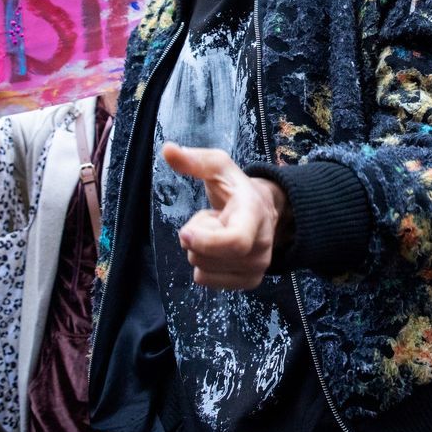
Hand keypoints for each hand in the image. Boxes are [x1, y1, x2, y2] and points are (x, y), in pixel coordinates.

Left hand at [163, 143, 290, 289]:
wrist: (264, 209)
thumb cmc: (235, 188)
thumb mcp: (218, 167)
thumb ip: (194, 159)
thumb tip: (167, 149)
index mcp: (254, 214)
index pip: (234, 242)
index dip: (204, 241)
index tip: (184, 232)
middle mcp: (261, 244)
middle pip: (206, 257)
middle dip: (194, 239)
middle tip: (209, 220)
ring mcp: (258, 266)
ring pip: (204, 271)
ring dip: (200, 252)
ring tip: (217, 233)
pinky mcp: (250, 282)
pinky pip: (207, 282)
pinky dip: (205, 267)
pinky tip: (218, 250)